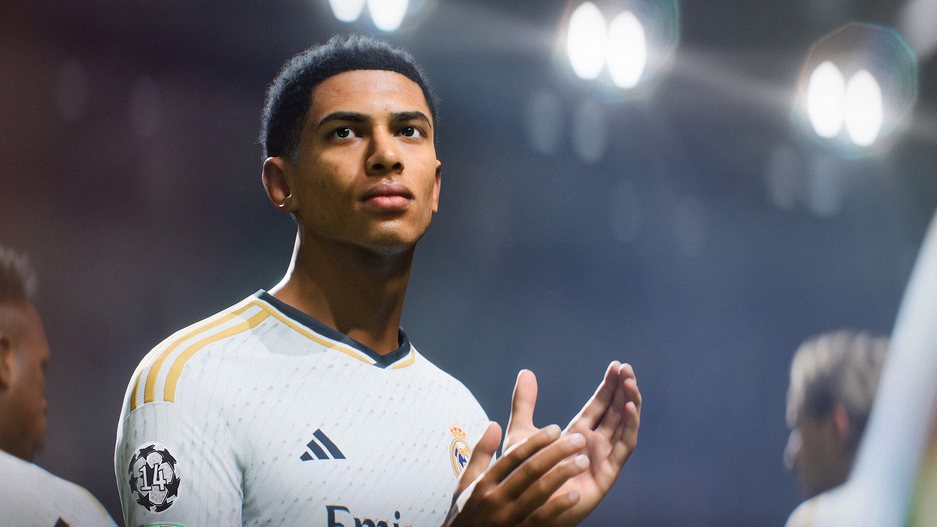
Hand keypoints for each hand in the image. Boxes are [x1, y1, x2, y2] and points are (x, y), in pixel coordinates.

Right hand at [445, 422, 589, 526]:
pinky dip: (558, 507)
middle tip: (578, 439)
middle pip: (530, 470)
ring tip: (583, 462)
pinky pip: (542, 519)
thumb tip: (494, 425)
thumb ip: (481, 453)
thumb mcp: (466, 483)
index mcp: (484, 483)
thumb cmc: (467, 514)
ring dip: (563, 475)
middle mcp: (496, 500)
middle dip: (557, 452)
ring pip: (539, 493)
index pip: (513, 456)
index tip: (556, 428)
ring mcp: (508, 519)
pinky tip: (575, 496)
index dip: (537, 440)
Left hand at [502, 361, 641, 526]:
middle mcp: (592, 444)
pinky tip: (629, 407)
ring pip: (622, 426)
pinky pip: (623, 448)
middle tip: (626, 368)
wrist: (522, 504)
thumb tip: (525, 371)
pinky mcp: (605, 474)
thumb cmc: (520, 475)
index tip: (616, 365)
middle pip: (614, 412)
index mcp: (576, 434)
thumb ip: (525, 403)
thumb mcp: (521, 432)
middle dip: (621, 390)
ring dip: (629, 403)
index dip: (608, 386)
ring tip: (630, 382)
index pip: (598, 406)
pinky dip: (629, 427)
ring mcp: (601, 458)